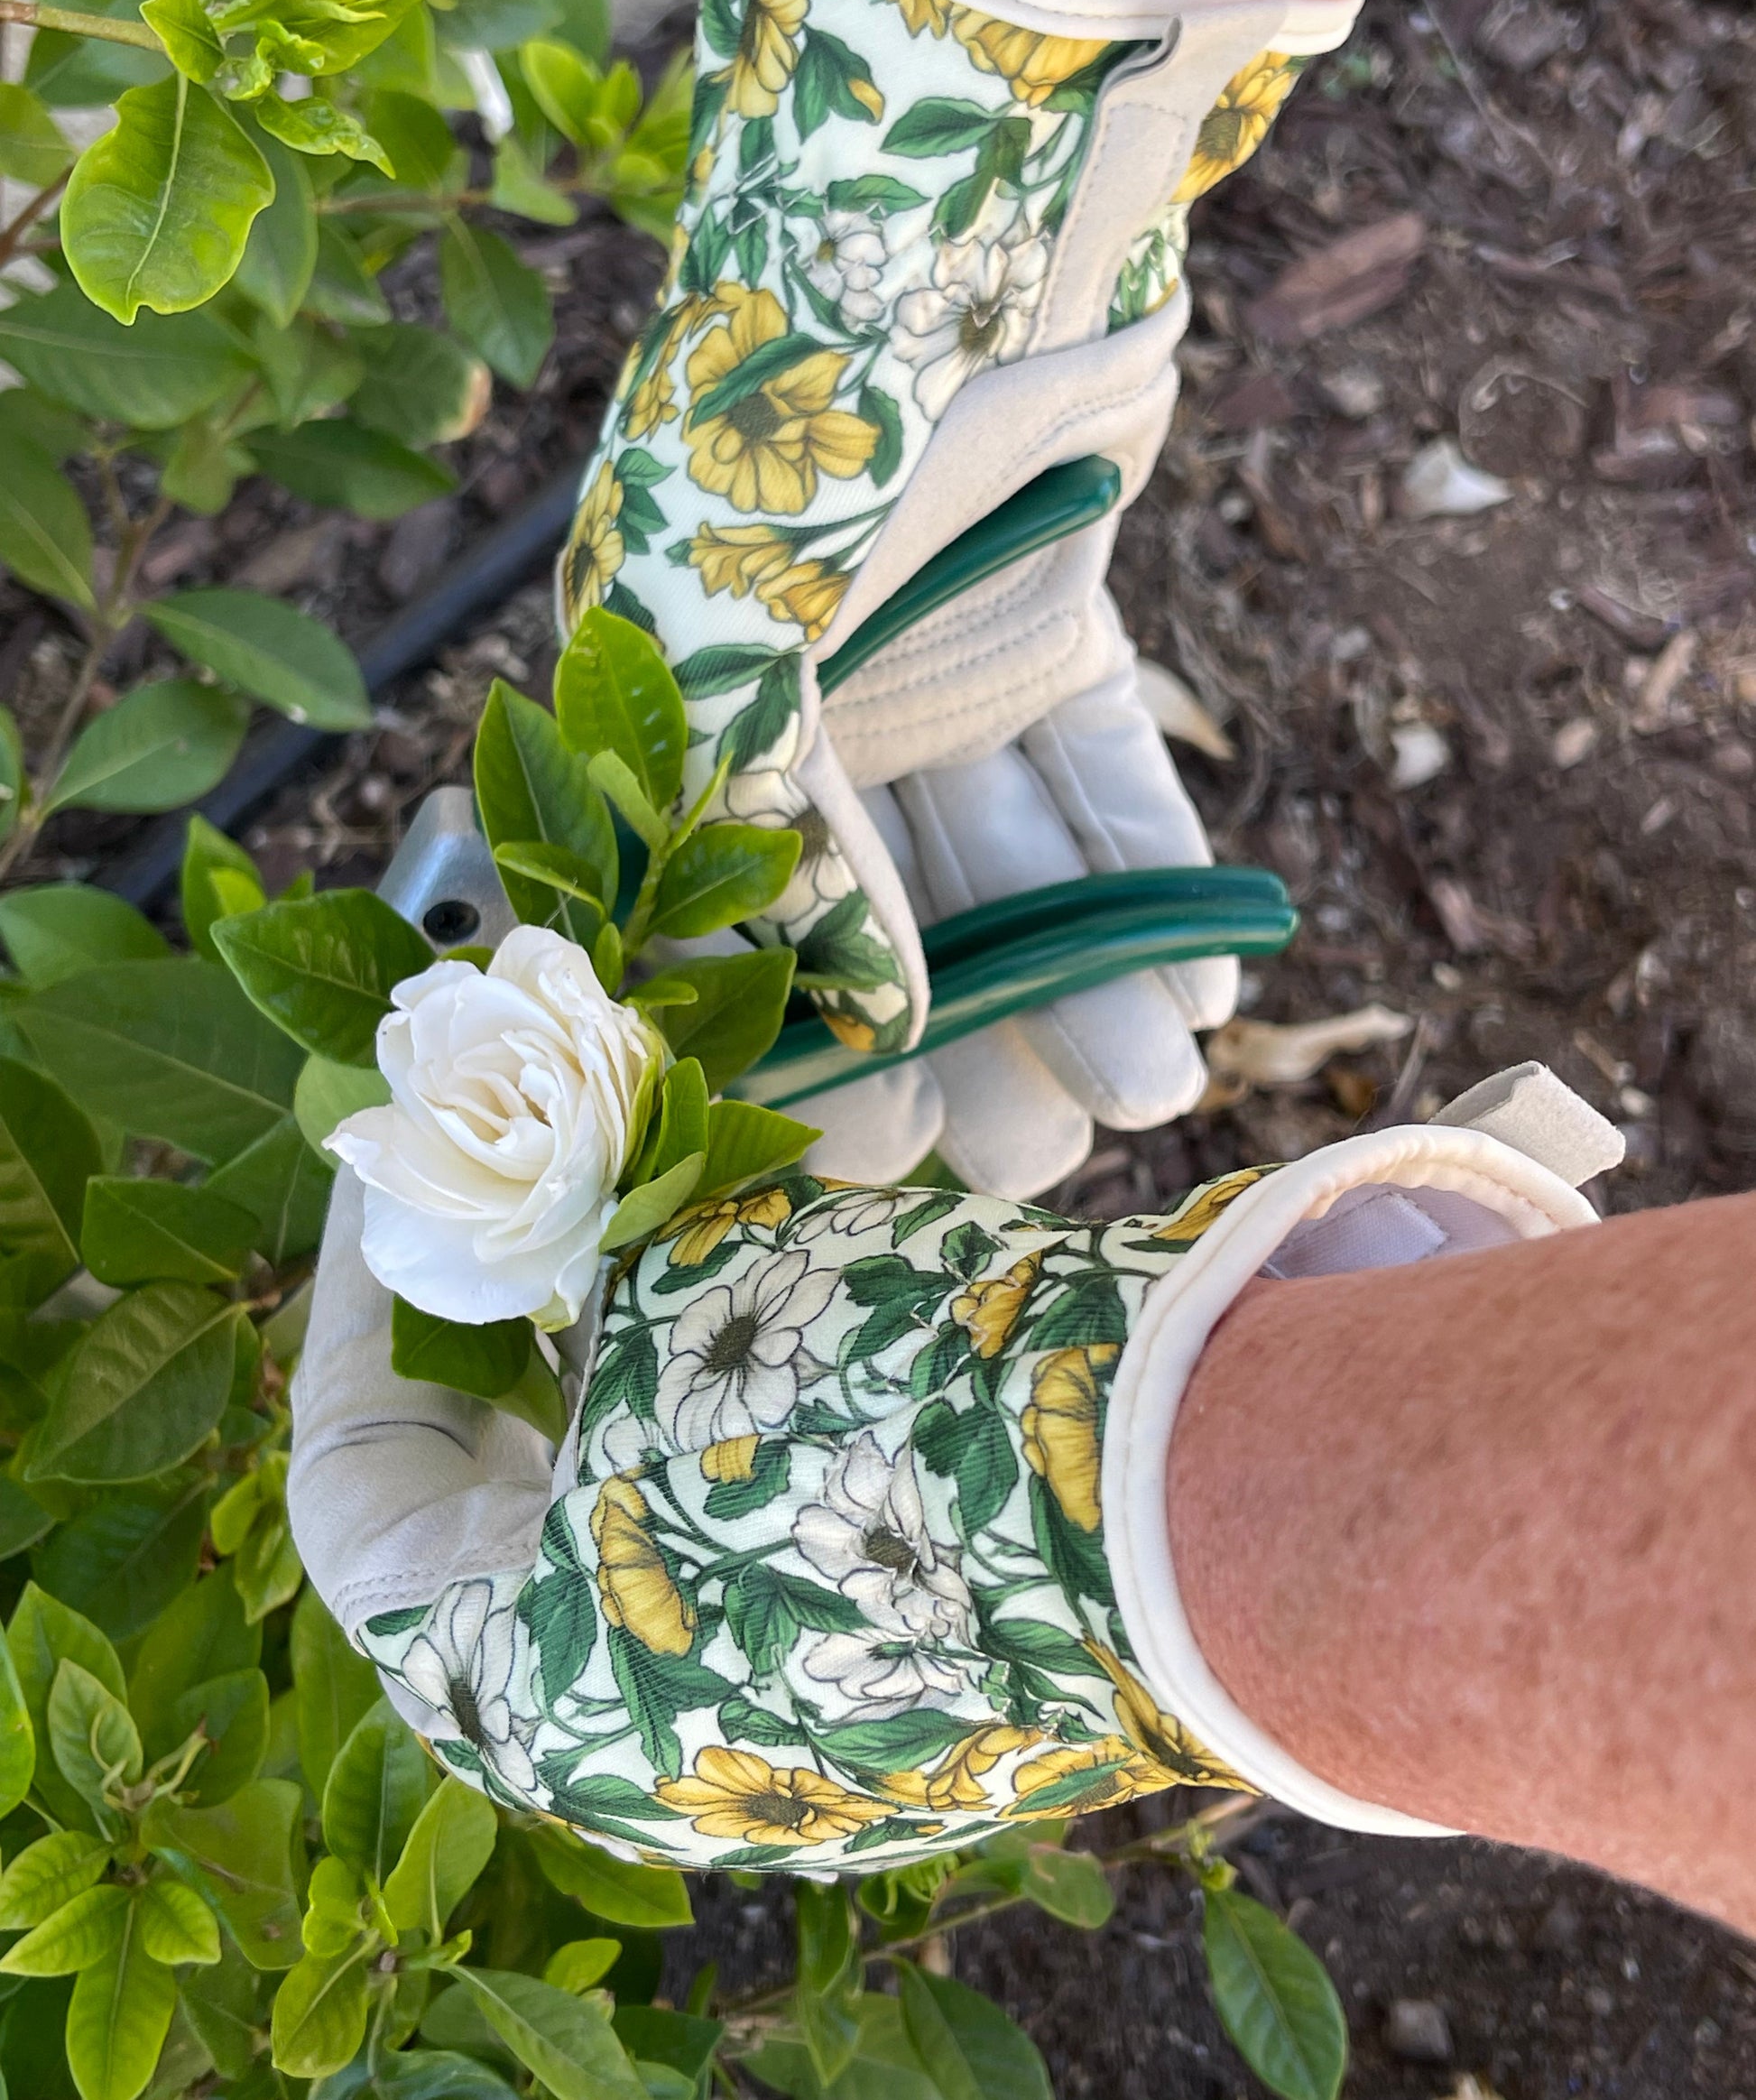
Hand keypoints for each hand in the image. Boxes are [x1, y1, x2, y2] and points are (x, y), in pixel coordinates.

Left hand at [291, 1065, 1615, 1870]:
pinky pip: (799, 1559)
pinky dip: (786, 1439)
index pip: (353, 1495)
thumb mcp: (682, 1297)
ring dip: (670, 1378)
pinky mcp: (925, 1715)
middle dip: (527, 1344)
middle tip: (541, 1209)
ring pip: (671, 1530)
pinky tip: (837, 1327)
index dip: (357, 1322)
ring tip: (705, 1236)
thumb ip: (574, 1265)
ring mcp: (798, 1753)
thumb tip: (544, 1213)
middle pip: (513, 1518)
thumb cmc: (868, 1415)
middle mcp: (647, 1758)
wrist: (1185, 1515)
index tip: (392, 1194)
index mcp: (522, 1693)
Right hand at [552, 0, 1355, 1070]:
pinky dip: (1147, 860)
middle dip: (968, 1039)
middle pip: (885, 911)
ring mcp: (928, 655)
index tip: (883, 1168)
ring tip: (1162, 1080)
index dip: (808, 1051)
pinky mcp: (1050, 617)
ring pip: (1008, 857)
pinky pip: (1099, 764)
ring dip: (1081, 971)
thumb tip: (843, 1016)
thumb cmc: (812, 396)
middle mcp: (797, 692)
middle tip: (1049, 1155)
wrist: (965, 187)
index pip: (736, 914)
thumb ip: (766, 820)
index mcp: (676, 696)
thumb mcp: (740, 623)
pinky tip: (1205, 964)